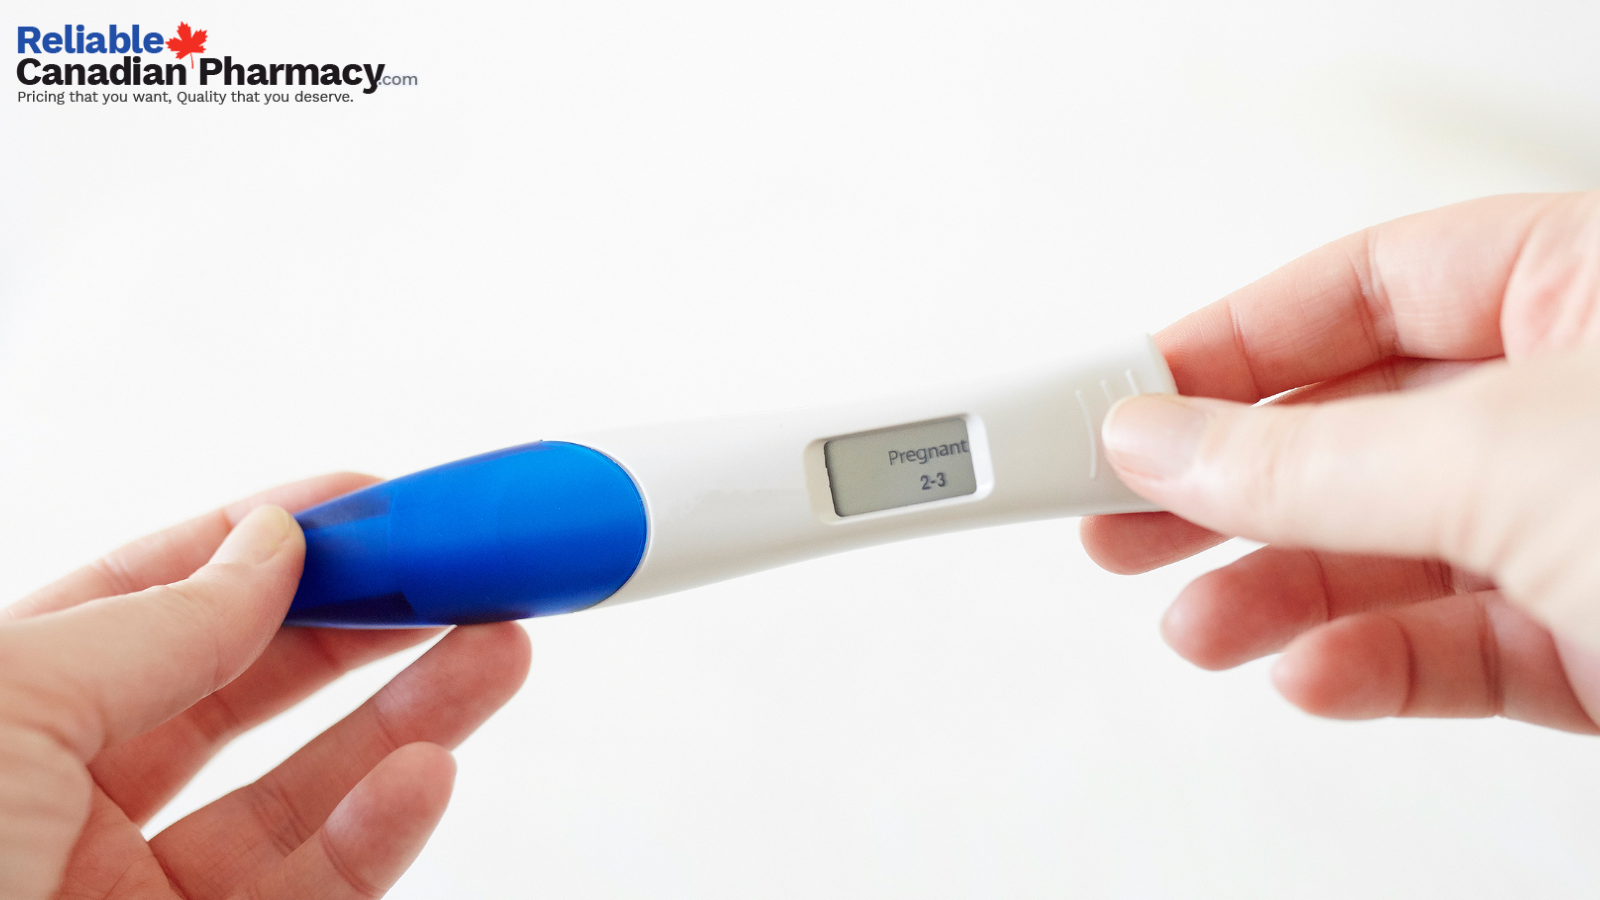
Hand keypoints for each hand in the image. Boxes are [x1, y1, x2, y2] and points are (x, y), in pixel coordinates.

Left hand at [0, 474, 531, 898]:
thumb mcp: (5, 705)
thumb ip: (156, 623)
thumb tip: (272, 543)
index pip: (146, 607)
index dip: (258, 544)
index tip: (367, 501)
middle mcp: (60, 811)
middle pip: (244, 691)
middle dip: (361, 621)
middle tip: (460, 568)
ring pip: (303, 793)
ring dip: (410, 714)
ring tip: (498, 648)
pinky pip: (319, 891)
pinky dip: (383, 828)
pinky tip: (427, 770)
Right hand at [1082, 191, 1599, 732]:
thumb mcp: (1506, 460)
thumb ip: (1313, 460)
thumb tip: (1162, 440)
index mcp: (1584, 288)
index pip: (1364, 290)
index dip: (1231, 345)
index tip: (1122, 399)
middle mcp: (1574, 404)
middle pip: (1353, 433)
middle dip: (1231, 490)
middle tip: (1116, 517)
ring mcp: (1581, 527)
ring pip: (1391, 553)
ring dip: (1280, 595)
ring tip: (1197, 626)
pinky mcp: (1595, 640)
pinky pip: (1454, 647)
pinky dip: (1371, 666)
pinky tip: (1310, 674)